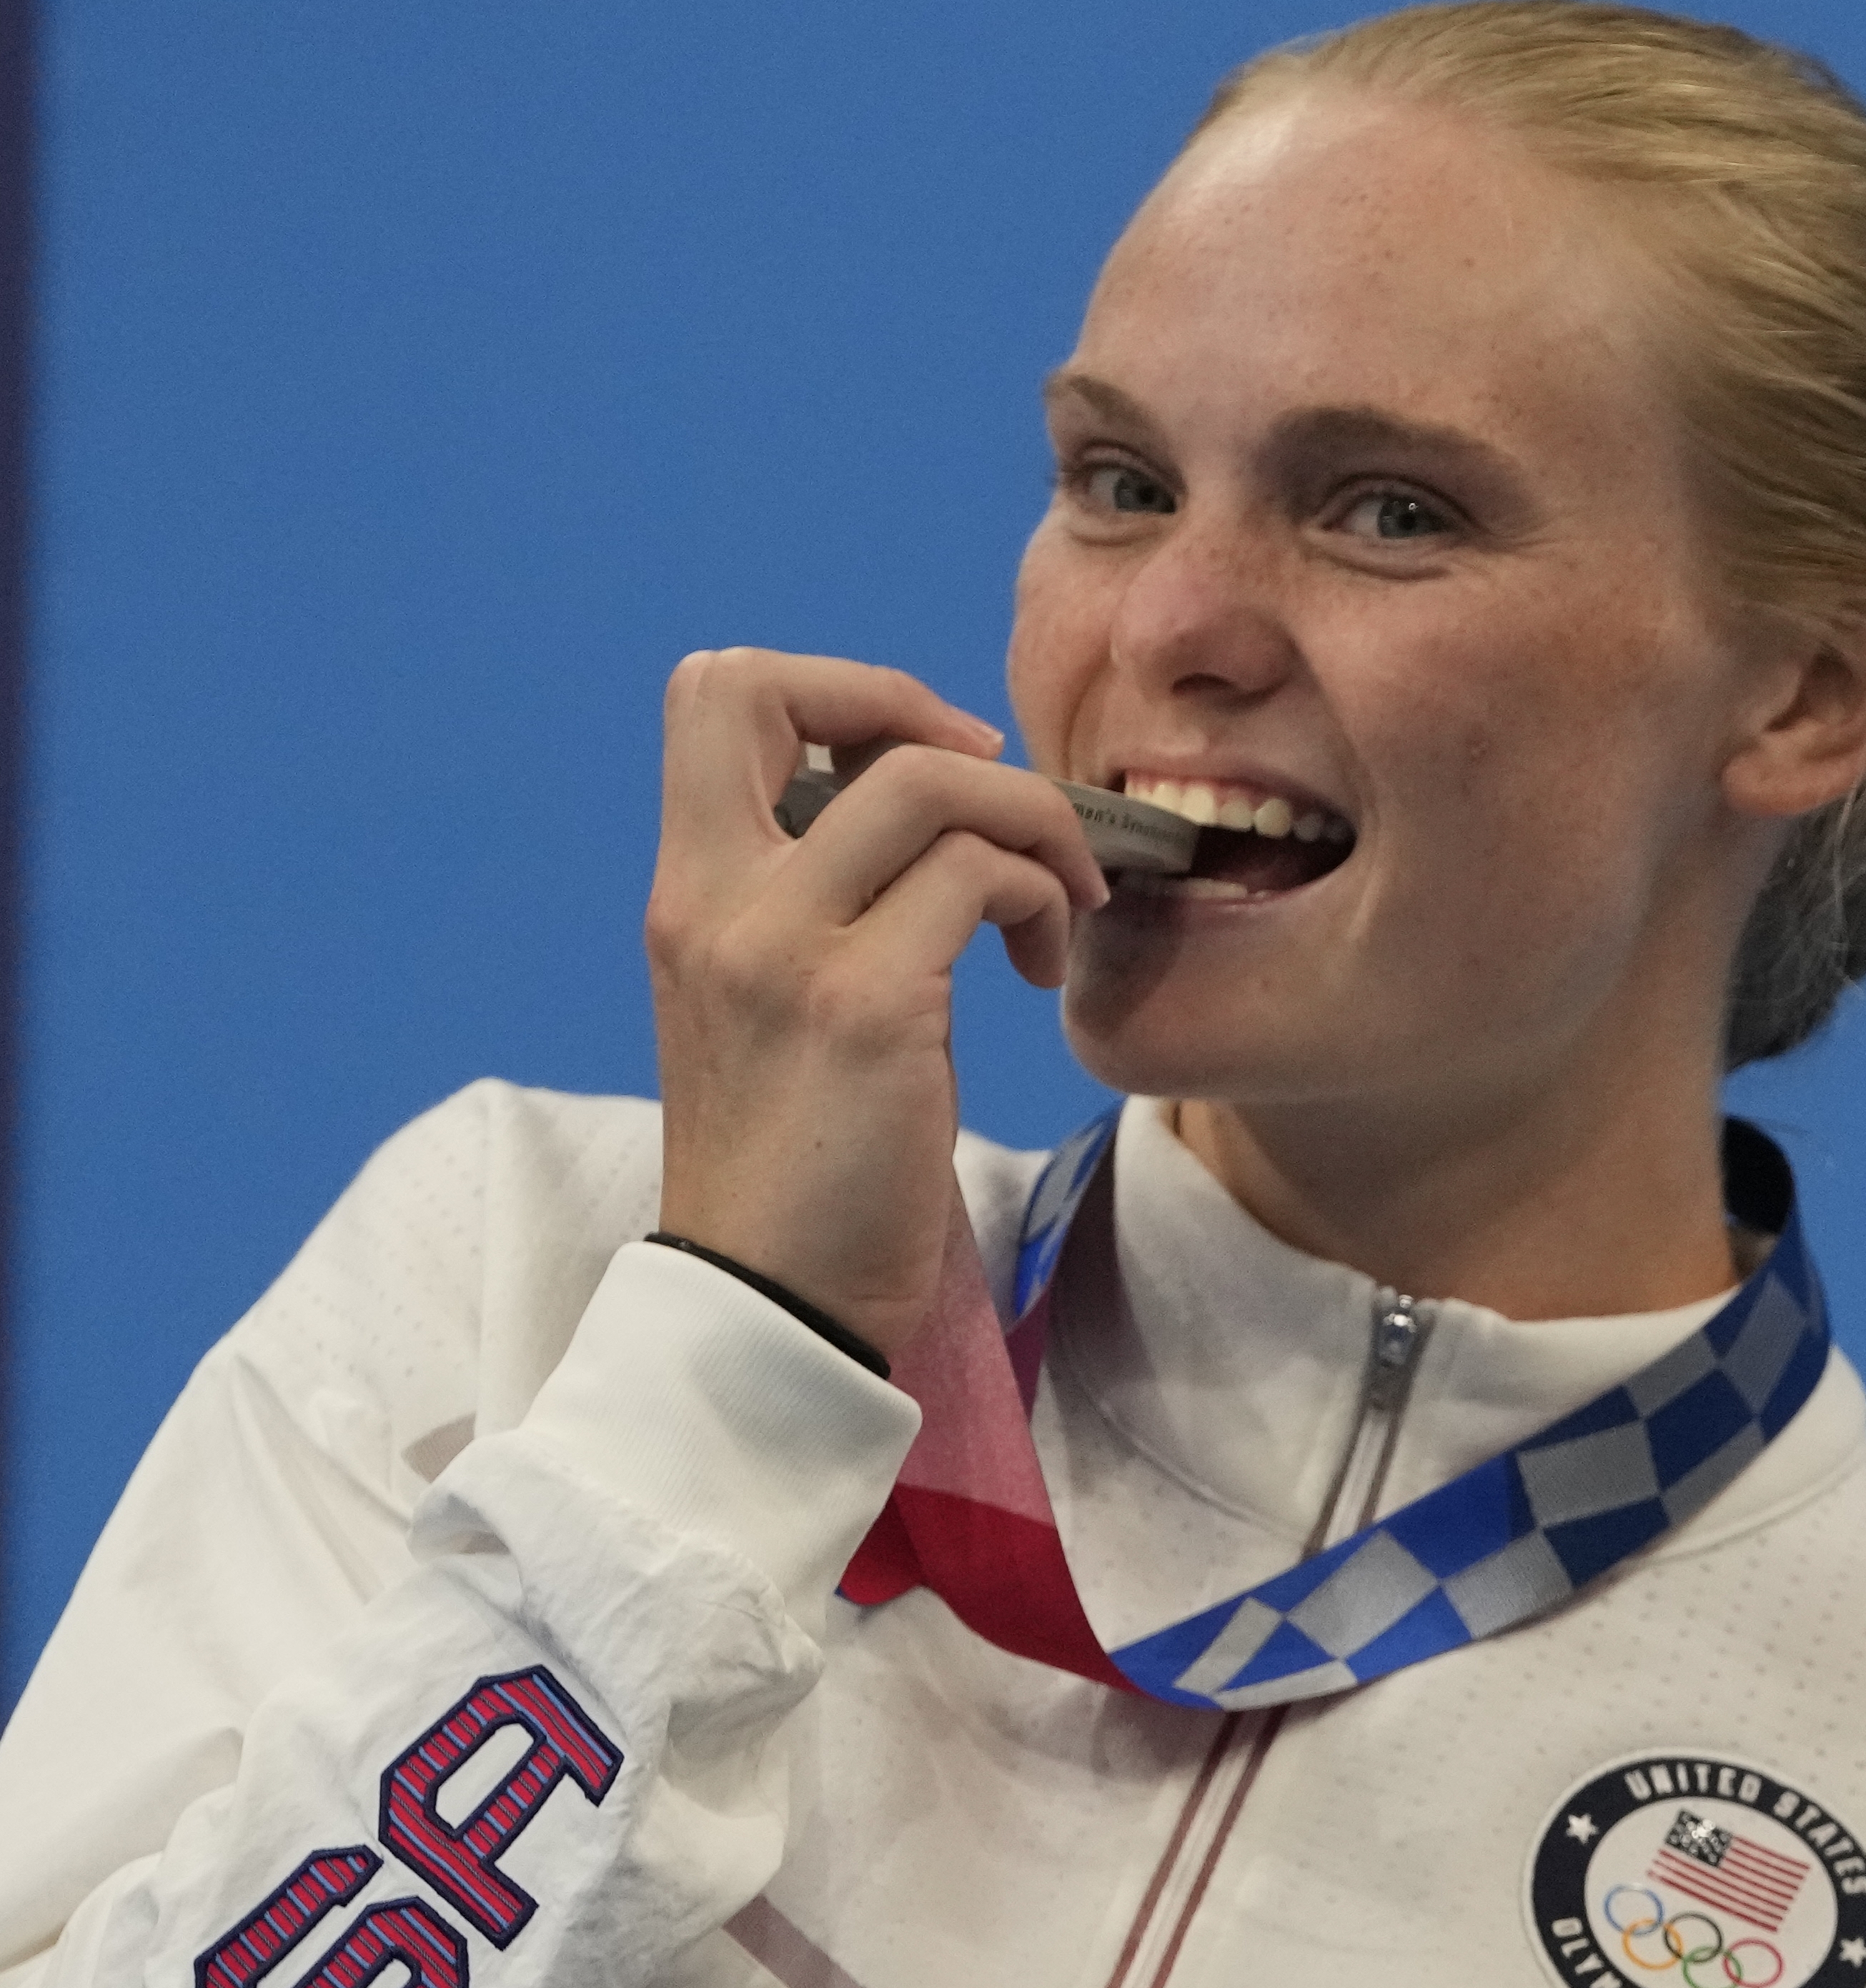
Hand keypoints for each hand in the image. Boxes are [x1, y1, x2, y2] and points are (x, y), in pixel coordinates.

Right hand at [644, 647, 1113, 1358]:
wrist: (774, 1302)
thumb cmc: (805, 1162)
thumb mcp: (787, 1003)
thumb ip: (829, 903)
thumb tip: (936, 827)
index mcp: (689, 892)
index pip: (712, 695)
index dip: (836, 690)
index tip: (924, 763)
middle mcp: (713, 900)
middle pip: (767, 685)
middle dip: (907, 700)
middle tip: (991, 797)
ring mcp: (783, 948)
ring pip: (924, 779)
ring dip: (1026, 820)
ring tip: (1054, 906)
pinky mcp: (865, 1006)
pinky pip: (983, 877)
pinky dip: (1042, 896)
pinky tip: (1042, 970)